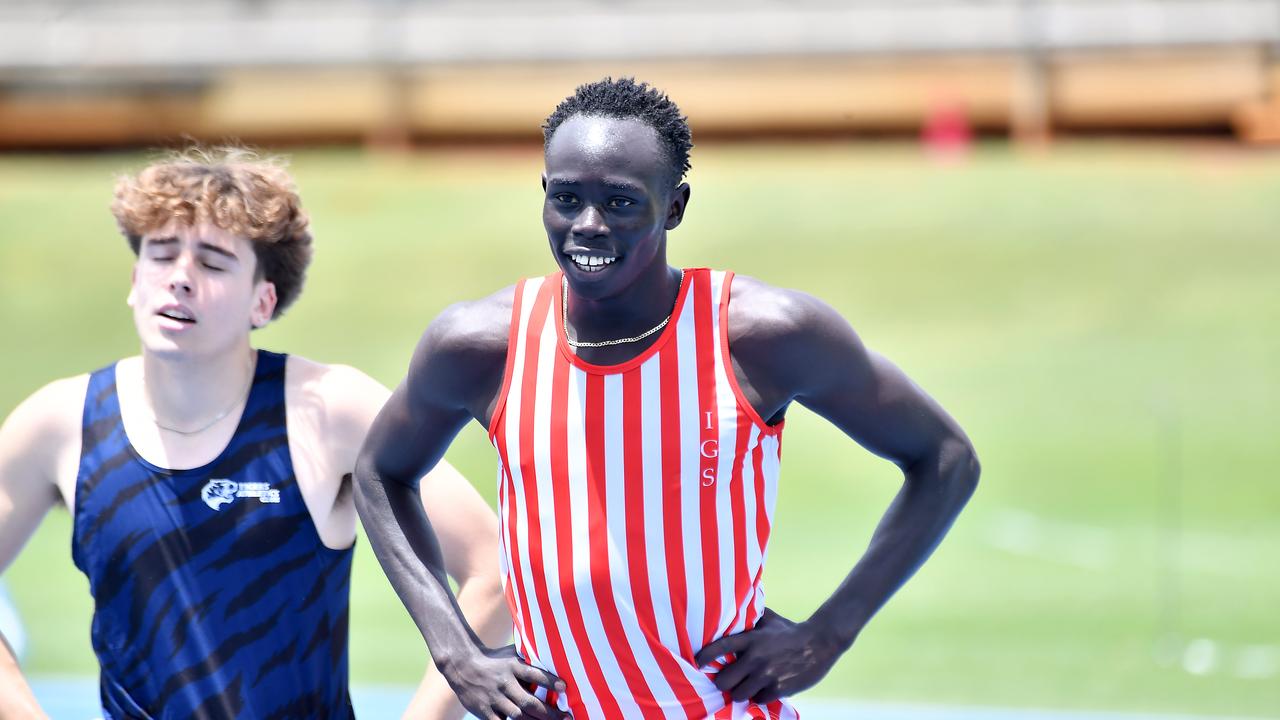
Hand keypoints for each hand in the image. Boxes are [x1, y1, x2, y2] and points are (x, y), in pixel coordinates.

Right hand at [438, 643, 567, 719]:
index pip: (534, 674)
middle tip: (566, 717)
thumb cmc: (495, 660)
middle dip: (549, 712)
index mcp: (513, 666)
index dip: (550, 681)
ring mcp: (494, 698)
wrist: (462, 665)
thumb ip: (530, 656)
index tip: (565, 687)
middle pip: (529, 701)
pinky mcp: (485, 711)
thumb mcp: (512, 653)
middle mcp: (505, 683)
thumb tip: (554, 652)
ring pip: (518, 715)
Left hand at [694, 608, 844, 704]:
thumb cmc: (790, 630)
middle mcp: (756, 658)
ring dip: (740, 692)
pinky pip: (758, 700)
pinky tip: (762, 689)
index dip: (704, 656)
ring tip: (743, 686)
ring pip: (739, 694)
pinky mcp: (779, 689)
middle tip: (725, 680)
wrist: (820, 642)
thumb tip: (733, 606)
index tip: (696, 662)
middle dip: (722, 682)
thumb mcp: (769, 619)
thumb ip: (750, 617)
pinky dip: (758, 697)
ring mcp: (767, 675)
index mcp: (751, 639)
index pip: (719, 648)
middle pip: (724, 681)